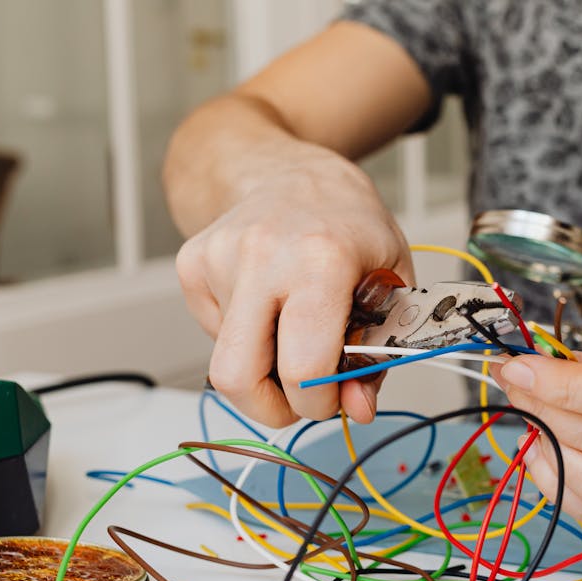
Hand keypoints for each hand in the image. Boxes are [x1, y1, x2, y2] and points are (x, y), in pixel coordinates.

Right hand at [175, 146, 412, 426]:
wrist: (290, 169)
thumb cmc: (348, 222)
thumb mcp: (390, 280)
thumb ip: (379, 352)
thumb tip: (357, 410)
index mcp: (321, 259)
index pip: (303, 367)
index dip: (318, 404)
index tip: (333, 400)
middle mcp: (261, 256)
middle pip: (237, 377)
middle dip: (271, 407)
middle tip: (301, 396)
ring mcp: (218, 258)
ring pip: (223, 361)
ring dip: (261, 369)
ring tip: (290, 333)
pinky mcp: (191, 263)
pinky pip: (214, 333)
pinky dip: (243, 335)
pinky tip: (266, 302)